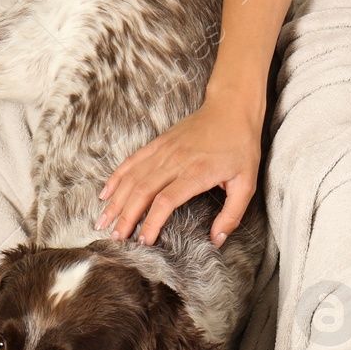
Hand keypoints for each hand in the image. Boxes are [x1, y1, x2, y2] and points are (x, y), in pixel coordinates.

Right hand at [96, 98, 262, 246]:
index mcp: (196, 173)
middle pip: (142, 191)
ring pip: (132, 177)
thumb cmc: (241, 147)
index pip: (165, 201)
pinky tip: (106, 193)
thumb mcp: (247, 184)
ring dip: (116, 201)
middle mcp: (175, 160)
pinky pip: (132, 161)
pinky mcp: (158, 143)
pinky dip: (116, 178)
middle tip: (115, 238)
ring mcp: (163, 150)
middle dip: (126, 217)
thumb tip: (217, 240)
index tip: (143, 241)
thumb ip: (232, 214)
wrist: (231, 108)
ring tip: (103, 221)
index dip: (151, 222)